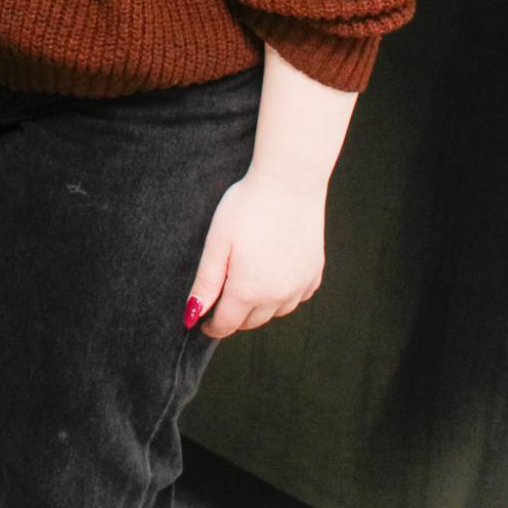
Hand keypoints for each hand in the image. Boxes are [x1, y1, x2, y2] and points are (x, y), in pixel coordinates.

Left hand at [183, 170, 325, 338]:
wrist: (290, 182)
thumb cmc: (247, 206)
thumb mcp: (217, 242)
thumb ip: (206, 283)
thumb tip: (192, 315)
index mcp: (248, 290)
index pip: (226, 325)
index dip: (211, 325)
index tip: (202, 320)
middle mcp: (277, 296)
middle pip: (251, 322)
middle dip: (234, 316)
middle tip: (222, 299)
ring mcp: (299, 285)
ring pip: (276, 312)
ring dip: (260, 308)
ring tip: (247, 286)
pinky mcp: (314, 272)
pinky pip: (297, 297)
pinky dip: (284, 295)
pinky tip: (276, 277)